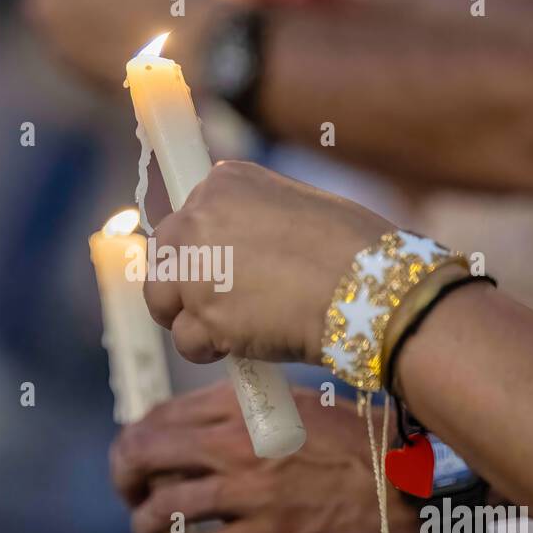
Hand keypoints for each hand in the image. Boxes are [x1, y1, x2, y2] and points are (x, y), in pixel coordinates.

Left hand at [110, 383, 425, 532]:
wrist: (406, 477)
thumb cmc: (355, 439)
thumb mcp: (294, 401)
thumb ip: (243, 408)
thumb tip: (193, 426)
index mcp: (241, 403)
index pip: (159, 417)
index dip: (135, 442)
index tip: (136, 461)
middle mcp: (236, 440)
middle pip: (145, 454)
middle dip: (125, 479)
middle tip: (131, 497)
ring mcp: (250, 489)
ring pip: (164, 508)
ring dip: (144, 527)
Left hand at [144, 160, 391, 363]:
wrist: (371, 289)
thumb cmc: (355, 250)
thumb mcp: (301, 207)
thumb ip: (256, 216)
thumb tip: (239, 243)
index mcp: (225, 182)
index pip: (187, 214)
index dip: (199, 248)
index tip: (216, 266)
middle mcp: (200, 217)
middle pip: (162, 253)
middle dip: (182, 281)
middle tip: (215, 304)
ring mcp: (197, 267)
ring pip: (161, 297)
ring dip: (186, 317)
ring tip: (226, 328)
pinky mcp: (203, 315)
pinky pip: (185, 339)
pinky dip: (209, 350)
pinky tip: (240, 347)